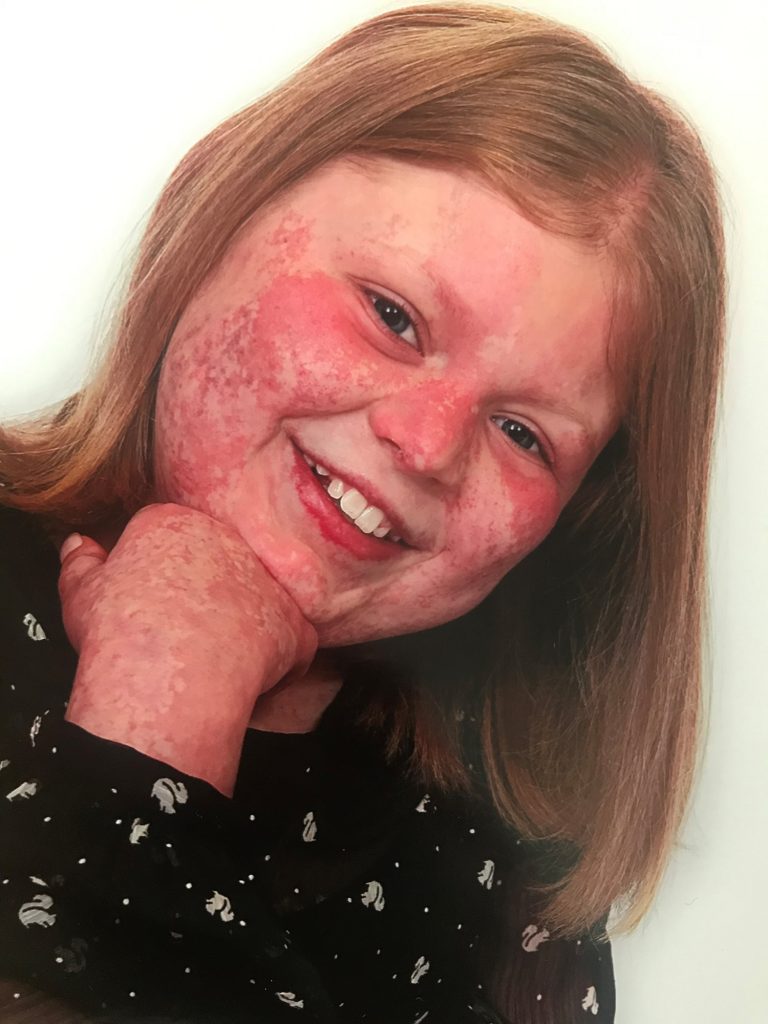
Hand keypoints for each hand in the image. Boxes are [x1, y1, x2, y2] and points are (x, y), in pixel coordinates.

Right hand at [58, 503, 317, 793]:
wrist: (164, 676)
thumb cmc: (117, 634)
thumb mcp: (80, 594)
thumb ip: (79, 562)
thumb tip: (78, 543)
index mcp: (173, 521)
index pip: (171, 535)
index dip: (158, 573)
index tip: (150, 604)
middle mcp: (229, 538)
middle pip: (220, 561)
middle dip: (205, 591)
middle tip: (181, 632)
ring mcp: (269, 579)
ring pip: (258, 597)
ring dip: (242, 622)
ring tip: (210, 657)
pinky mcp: (295, 622)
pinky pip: (292, 639)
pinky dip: (277, 660)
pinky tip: (248, 679)